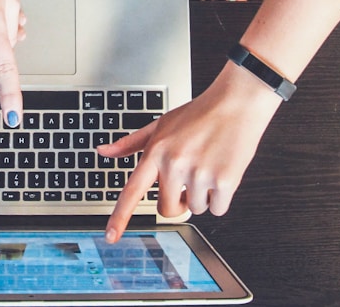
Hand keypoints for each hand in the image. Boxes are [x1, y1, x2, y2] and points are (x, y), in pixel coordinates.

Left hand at [97, 62, 283, 241]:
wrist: (236, 103)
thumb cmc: (199, 114)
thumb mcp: (160, 124)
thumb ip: (131, 143)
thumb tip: (103, 152)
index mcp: (156, 152)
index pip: (132, 191)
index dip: (120, 217)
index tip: (111, 236)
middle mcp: (175, 164)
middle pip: (167, 209)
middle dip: (178, 202)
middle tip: (188, 181)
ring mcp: (199, 174)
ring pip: (195, 209)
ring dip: (202, 196)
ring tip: (208, 166)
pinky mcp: (225, 181)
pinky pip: (217, 209)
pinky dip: (221, 198)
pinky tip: (222, 171)